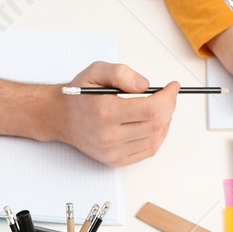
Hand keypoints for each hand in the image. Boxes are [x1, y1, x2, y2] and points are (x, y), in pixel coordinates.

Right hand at [57, 62, 177, 166]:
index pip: (151, 109)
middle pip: (156, 125)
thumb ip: (122, 73)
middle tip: (169, 96)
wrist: (60, 117)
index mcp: (106, 112)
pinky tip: (155, 124)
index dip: (168, 97)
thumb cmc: (79, 94)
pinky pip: (147, 151)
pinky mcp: (114, 160)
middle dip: (169, 107)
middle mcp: (109, 136)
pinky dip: (157, 137)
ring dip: (165, 122)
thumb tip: (145, 85)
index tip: (172, 87)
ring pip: (155, 139)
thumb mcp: (96, 71)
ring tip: (162, 108)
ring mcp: (112, 151)